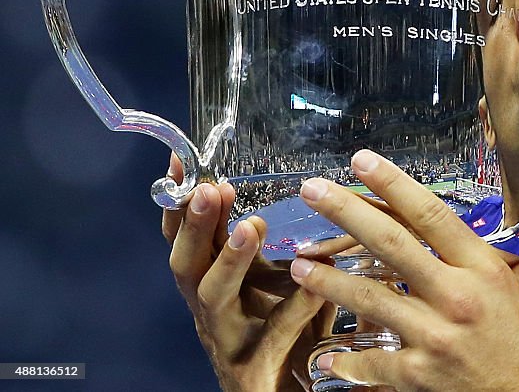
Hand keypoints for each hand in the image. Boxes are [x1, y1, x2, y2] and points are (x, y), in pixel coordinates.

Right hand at [162, 156, 329, 391]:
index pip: (187, 236)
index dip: (179, 200)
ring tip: (251, 226)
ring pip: (212, 298)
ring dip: (229, 260)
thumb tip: (327, 196)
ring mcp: (227, 341)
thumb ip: (297, 249)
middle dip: (194, 225)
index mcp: (215, 283)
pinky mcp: (253, 372)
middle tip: (207, 189)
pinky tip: (315, 285)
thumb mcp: (290, 287)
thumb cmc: (292, 340)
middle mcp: (211, 310)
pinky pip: (270, 336)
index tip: (183, 160)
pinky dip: (293, 308)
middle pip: (186, 264)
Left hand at [288, 150, 518, 390]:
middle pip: (390, 243)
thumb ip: (505, 272)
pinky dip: (346, 359)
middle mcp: (456, 296)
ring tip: (298, 263)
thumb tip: (493, 251)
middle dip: (346, 211)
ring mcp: (433, 336)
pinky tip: (326, 355)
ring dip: (327, 279)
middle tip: (312, 190)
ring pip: (368, 298)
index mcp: (483, 270)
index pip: (430, 215)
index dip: (393, 184)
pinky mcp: (417, 375)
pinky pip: (371, 360)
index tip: (362, 161)